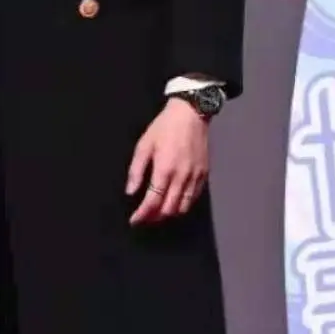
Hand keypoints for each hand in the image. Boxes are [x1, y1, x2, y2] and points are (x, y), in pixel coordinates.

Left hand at [126, 98, 209, 225]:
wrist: (190, 113)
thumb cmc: (165, 127)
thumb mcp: (144, 145)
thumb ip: (136, 170)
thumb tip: (130, 191)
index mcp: (164, 169)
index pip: (153, 202)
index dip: (142, 215)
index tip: (134, 220)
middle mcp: (181, 176)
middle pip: (168, 209)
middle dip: (154, 217)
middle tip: (145, 217)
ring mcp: (195, 176)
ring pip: (183, 207)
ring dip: (169, 214)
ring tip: (158, 212)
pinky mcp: (204, 174)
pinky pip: (194, 198)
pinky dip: (183, 205)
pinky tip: (174, 201)